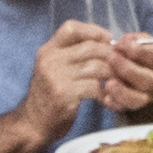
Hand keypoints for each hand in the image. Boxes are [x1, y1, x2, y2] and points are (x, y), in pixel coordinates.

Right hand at [21, 17, 152, 141]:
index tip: (107, 40)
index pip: (71, 28)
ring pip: (96, 67)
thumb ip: (70, 55)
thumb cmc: (48, 96)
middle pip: (90, 47)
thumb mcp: (52, 69)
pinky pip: (95, 87)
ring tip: (117, 82)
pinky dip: (104, 92)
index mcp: (48, 50)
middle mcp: (50, 60)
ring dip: (111, 75)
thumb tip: (104, 43)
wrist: (32, 124)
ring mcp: (56, 77)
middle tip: (121, 65)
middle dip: (110, 55)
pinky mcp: (64, 94)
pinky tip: (105, 98)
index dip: (93, 30)